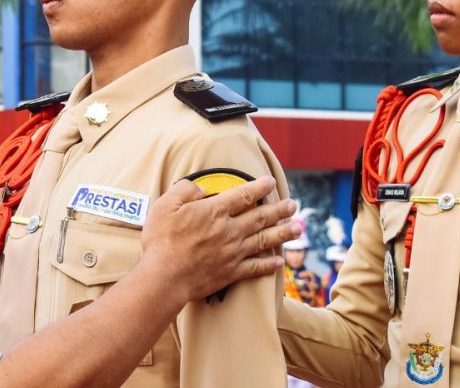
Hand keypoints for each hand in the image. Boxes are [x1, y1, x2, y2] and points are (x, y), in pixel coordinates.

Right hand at [140, 176, 298, 308]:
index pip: (243, 195)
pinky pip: (256, 267)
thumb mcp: (165, 205)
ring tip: (297, 228)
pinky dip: (269, 264)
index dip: (259, 187)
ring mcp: (233, 252)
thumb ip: (184, 191)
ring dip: (283, 233)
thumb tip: (199, 188)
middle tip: (292, 205)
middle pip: (260, 217)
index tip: (270, 182)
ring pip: (264, 240)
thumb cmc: (162, 240)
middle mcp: (229, 230)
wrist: (165, 277)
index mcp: (215, 212)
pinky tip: (279, 261)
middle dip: (279, 210)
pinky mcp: (231, 272)